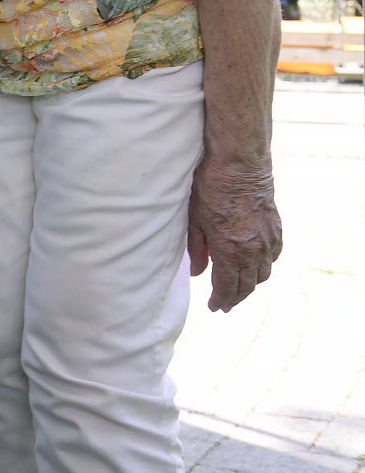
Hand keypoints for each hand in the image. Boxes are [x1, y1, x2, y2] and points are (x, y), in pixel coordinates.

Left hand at [188, 154, 281, 311]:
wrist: (240, 165)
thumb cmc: (211, 189)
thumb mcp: (195, 220)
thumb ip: (197, 249)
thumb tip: (197, 273)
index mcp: (232, 252)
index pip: (227, 287)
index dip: (220, 300)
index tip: (214, 307)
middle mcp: (254, 251)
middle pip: (247, 285)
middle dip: (235, 297)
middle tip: (225, 304)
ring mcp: (269, 241)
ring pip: (263, 274)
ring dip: (250, 284)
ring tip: (238, 287)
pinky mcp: (276, 229)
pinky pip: (273, 257)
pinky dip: (264, 266)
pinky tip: (256, 265)